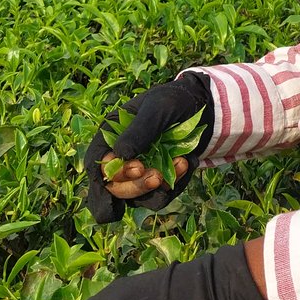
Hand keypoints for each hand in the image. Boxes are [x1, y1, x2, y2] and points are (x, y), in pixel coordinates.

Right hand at [85, 73, 213, 222]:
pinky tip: (187, 163)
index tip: (135, 168)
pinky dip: (174, 185)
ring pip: (136, 198)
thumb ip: (139, 130)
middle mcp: (119, 159)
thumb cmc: (174, 101)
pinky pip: (160, 197)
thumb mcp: (158, 107)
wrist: (202, 106)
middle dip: (135, 186)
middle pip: (114, 189)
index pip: (96, 164)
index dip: (109, 174)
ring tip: (181, 164)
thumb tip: (118, 156)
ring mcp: (137, 174)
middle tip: (157, 175)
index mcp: (109, 136)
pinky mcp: (156, 182)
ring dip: (157, 189)